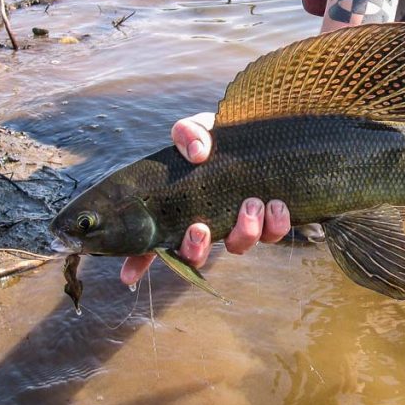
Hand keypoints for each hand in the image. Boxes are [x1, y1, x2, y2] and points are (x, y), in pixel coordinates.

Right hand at [120, 112, 290, 284]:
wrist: (263, 134)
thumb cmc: (220, 137)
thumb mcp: (199, 129)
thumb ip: (189, 134)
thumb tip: (197, 153)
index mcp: (181, 208)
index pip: (152, 243)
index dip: (138, 263)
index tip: (128, 275)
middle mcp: (208, 224)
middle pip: (194, 256)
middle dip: (195, 249)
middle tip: (199, 228)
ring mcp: (238, 225)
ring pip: (237, 247)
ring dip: (243, 232)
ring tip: (250, 205)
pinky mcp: (269, 221)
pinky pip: (274, 234)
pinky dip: (275, 224)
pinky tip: (275, 205)